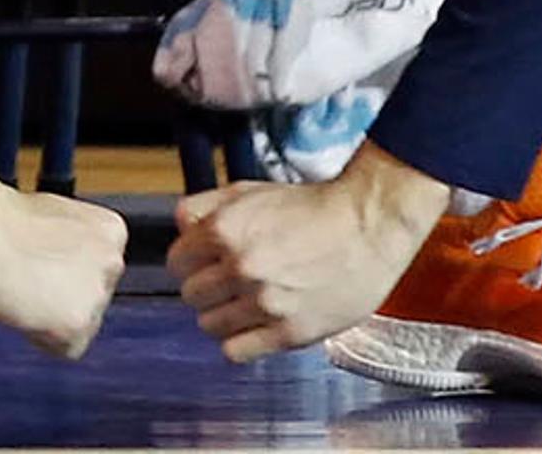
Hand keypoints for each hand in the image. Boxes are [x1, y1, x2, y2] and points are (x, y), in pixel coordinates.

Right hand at [0, 155, 129, 356]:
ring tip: (19, 286)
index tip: (39, 256)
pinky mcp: (78, 324)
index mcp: (111, 230)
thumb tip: (60, 263)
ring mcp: (98, 295)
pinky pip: (62, 347)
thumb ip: (68, 239)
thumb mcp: (48, 211)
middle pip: (89, 295)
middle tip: (26, 272)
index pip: (97, 266)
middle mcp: (112, 263)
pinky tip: (22, 307)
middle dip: (60, 290)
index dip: (61, 265)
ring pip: (77, 322)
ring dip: (51, 314)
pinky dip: (40, 337)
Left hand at [166, 153, 448, 361]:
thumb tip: (179, 227)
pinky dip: (238, 343)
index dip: (188, 262)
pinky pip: (236, 352)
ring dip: (220, 316)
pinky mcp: (288, 333)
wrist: (364, 228)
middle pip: (190, 295)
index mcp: (224, 230)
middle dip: (204, 288)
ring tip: (241, 306)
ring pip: (209, 325)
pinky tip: (253, 328)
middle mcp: (239, 267)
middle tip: (224, 285)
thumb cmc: (310, 208)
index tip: (201, 265)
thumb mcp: (247, 191)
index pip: (177, 262)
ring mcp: (263, 303)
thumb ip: (204, 206)